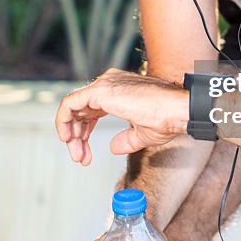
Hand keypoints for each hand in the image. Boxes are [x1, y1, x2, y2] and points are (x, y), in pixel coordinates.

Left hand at [55, 68, 189, 163]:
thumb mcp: (142, 133)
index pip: (92, 109)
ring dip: (71, 133)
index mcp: (119, 90)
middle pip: (81, 110)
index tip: (86, 151)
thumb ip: (125, 139)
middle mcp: (110, 83)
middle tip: (79, 157)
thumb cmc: (167, 117)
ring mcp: (104, 85)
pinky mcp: (99, 91)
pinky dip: (64, 121)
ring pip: (73, 107)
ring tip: (77, 154)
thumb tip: (114, 147)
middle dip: (77, 136)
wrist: (176, 109)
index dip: (86, 131)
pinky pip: (69, 104)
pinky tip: (68, 139)